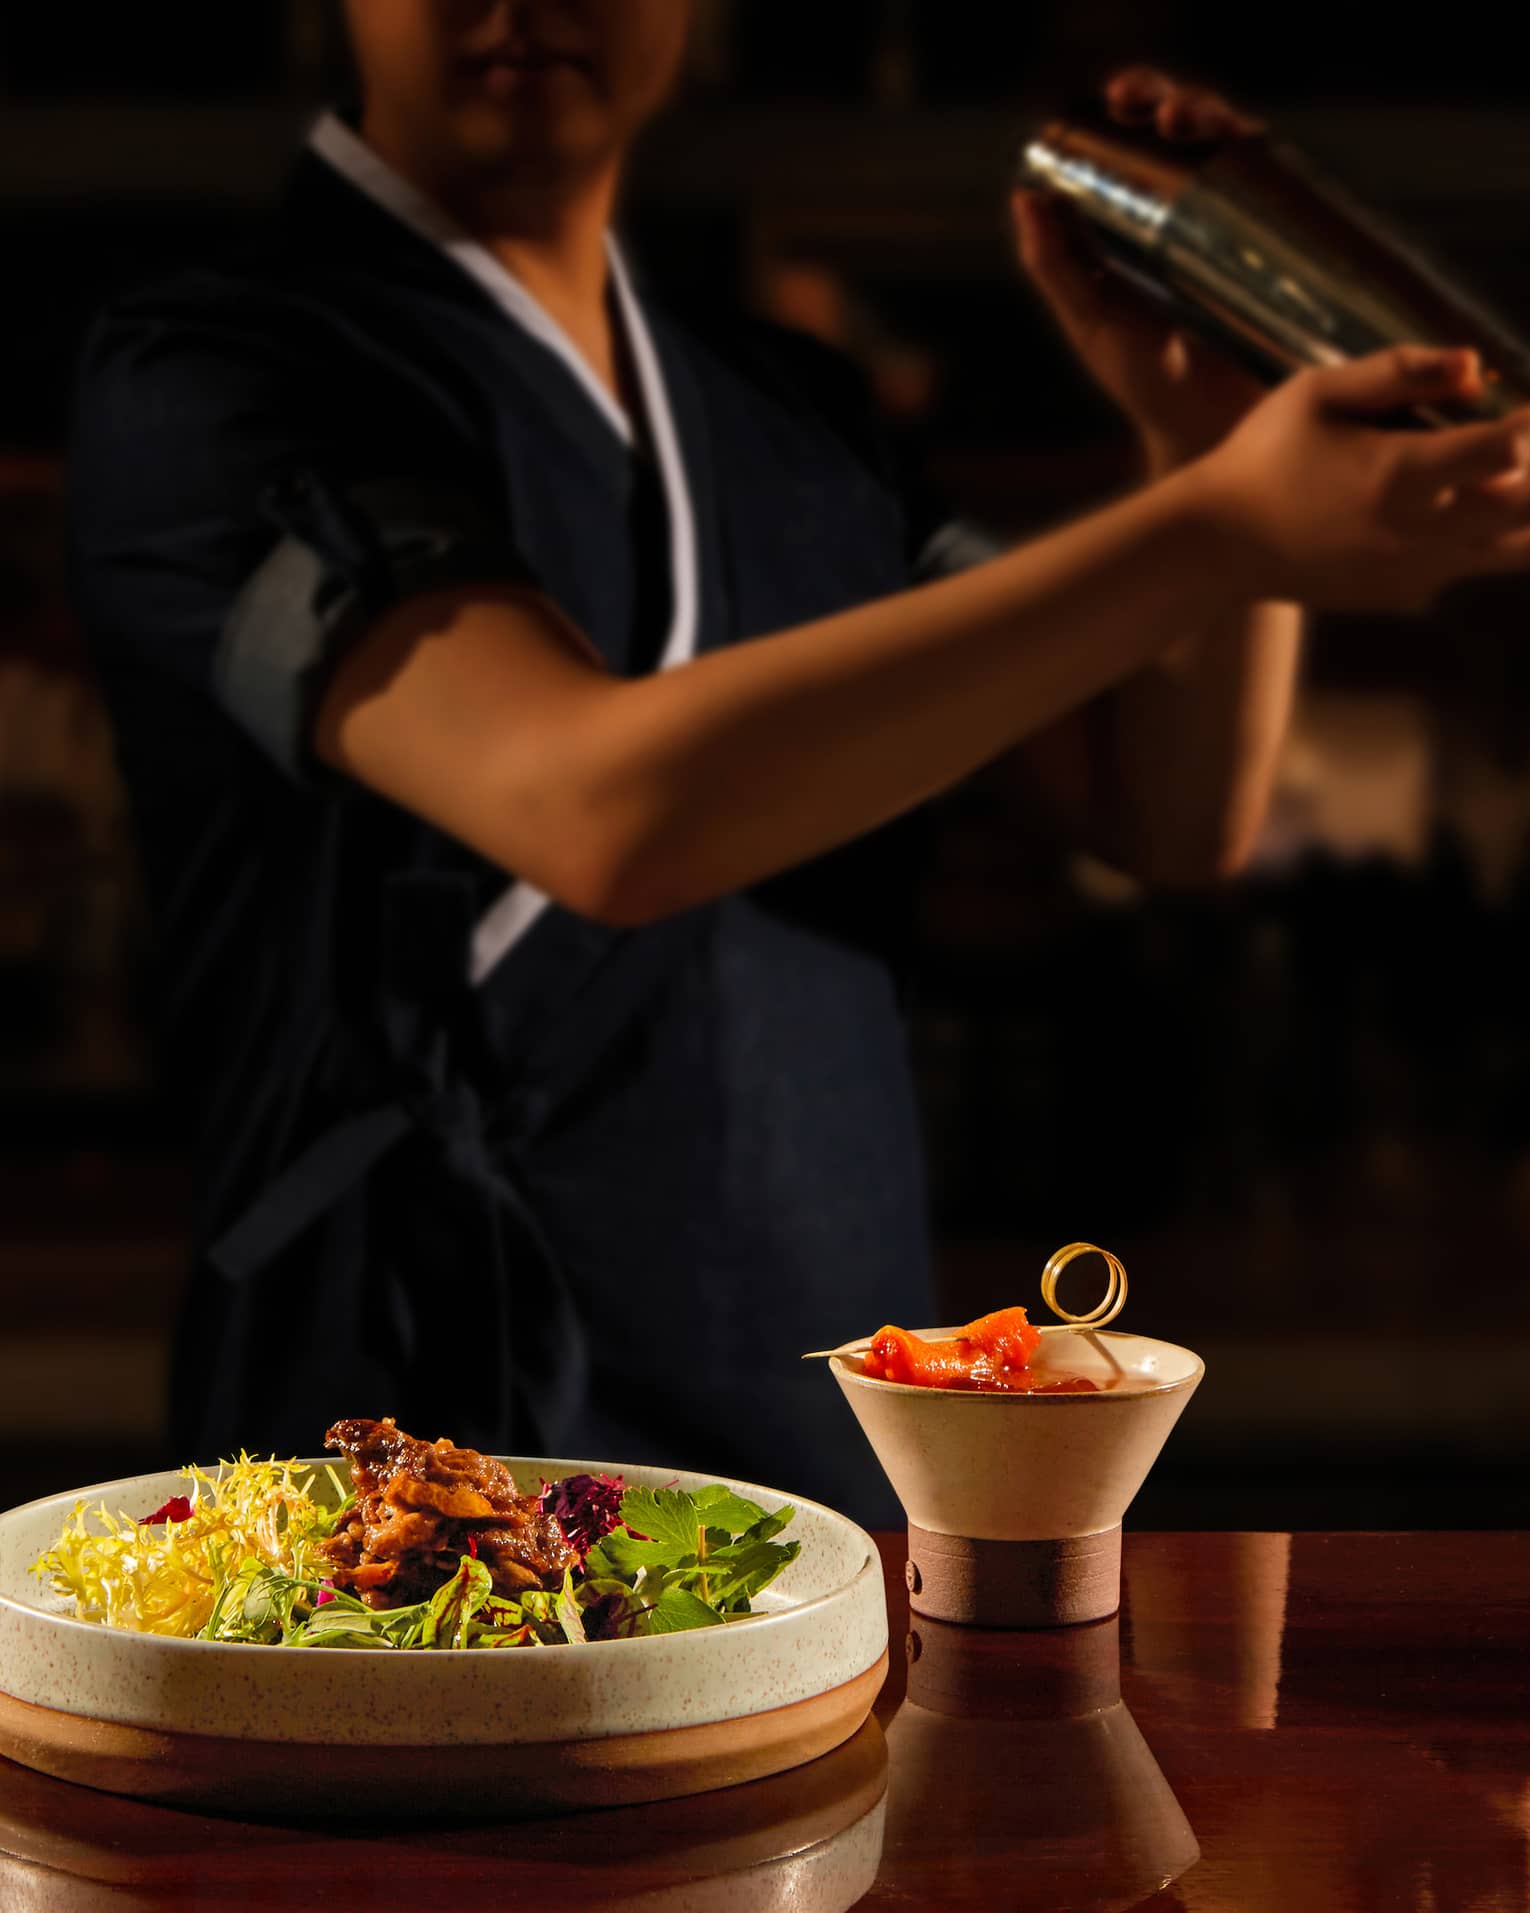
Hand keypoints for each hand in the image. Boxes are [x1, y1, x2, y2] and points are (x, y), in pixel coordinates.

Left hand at [1013, 65, 1271, 464]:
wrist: (1209, 434)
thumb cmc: (1145, 381)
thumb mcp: (1090, 322)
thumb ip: (1055, 267)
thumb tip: (1023, 196)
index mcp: (1140, 223)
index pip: (1135, 145)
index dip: (1121, 111)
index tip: (1106, 102)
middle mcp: (1194, 212)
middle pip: (1183, 130)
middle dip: (1162, 100)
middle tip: (1141, 106)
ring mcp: (1241, 222)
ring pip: (1228, 139)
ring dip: (1205, 112)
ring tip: (1178, 121)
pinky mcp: (1283, 239)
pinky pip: (1277, 177)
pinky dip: (1256, 147)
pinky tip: (1238, 140)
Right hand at [1187, 344, 1529, 612]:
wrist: (1217, 547)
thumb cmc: (1263, 456)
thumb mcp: (1318, 392)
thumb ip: (1401, 370)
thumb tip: (1478, 364)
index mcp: (1399, 474)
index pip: (1506, 448)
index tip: (1524, 403)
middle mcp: (1418, 533)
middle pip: (1527, 506)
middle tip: (1515, 438)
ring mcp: (1416, 572)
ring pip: (1517, 550)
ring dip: (1525, 510)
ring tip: (1502, 476)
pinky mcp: (1406, 595)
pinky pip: (1470, 563)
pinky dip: (1483, 532)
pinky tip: (1451, 503)